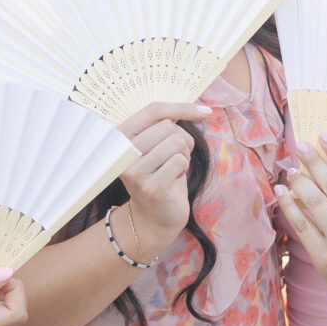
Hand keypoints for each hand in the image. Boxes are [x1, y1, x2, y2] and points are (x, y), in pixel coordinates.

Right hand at [116, 106, 193, 259]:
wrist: (153, 218)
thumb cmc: (160, 176)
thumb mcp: (157, 147)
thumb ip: (167, 126)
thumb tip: (200, 109)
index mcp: (120, 137)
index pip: (153, 110)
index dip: (181, 107)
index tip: (206, 111)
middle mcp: (122, 153)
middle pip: (168, 126)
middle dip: (182, 141)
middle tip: (174, 159)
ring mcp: (134, 171)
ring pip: (176, 142)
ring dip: (183, 156)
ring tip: (172, 170)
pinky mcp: (151, 187)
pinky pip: (180, 161)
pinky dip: (183, 170)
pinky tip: (173, 181)